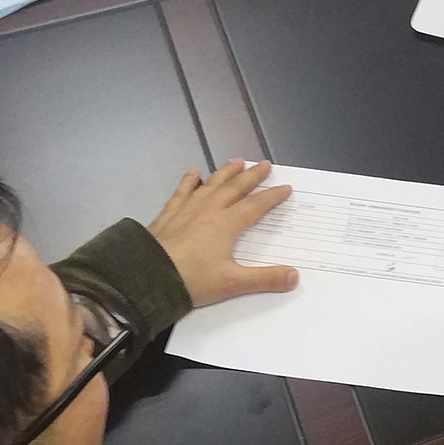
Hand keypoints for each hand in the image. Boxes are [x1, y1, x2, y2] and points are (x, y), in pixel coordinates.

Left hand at [146, 160, 299, 307]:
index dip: (272, 196)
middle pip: (235, 188)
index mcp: (227, 224)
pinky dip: (189, 181)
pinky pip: (182, 192)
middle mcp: (209, 210)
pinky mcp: (169, 214)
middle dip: (251, 176)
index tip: (285, 187)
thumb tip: (295, 276)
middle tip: (264, 164)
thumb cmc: (191, 280)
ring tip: (236, 161)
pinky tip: (193, 172)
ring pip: (211, 185)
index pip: (255, 206)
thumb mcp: (232, 283)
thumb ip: (265, 279)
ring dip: (225, 172)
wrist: (148, 277)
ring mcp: (187, 209)